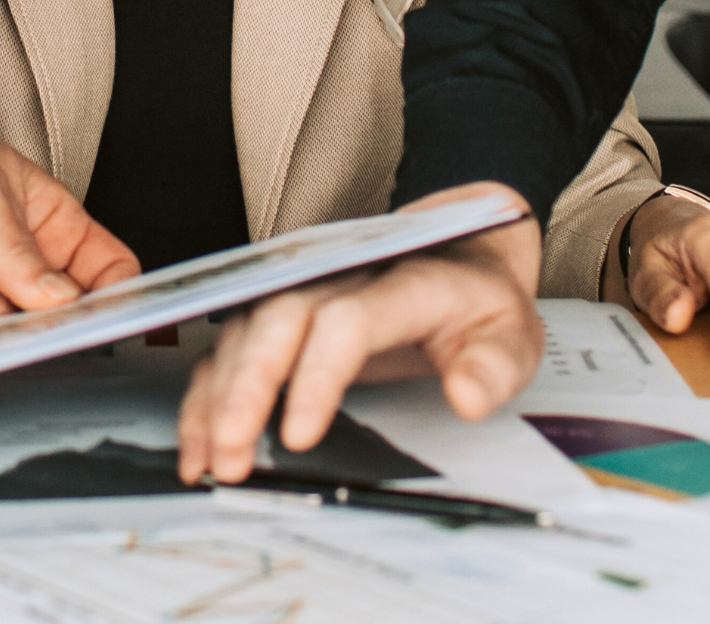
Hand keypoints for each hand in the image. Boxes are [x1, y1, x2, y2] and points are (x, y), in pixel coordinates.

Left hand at [0, 114, 141, 333]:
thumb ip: (17, 248)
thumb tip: (60, 298)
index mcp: (41, 217)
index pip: (100, 264)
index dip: (113, 294)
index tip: (111, 319)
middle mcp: (11, 261)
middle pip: (55, 314)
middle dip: (53, 330)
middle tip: (46, 336)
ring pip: (6, 337)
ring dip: (0, 342)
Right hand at [176, 184, 541, 483]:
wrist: (456, 249)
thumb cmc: (476, 300)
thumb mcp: (511, 334)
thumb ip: (492, 367)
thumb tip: (467, 398)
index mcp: (398, 282)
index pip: (345, 321)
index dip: (316, 377)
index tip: (299, 437)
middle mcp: (335, 277)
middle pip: (277, 321)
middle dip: (246, 389)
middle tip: (231, 453)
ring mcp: (301, 290)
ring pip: (243, 331)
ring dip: (217, 394)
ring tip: (209, 459)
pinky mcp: (279, 311)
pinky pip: (231, 346)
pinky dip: (207, 391)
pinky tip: (198, 439)